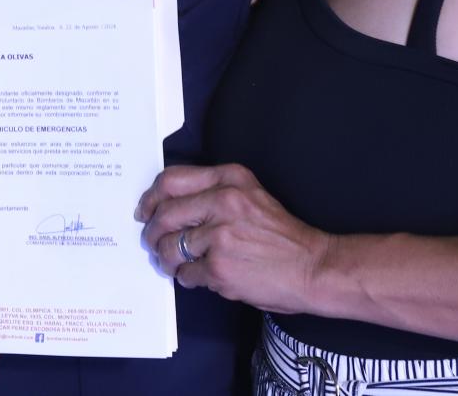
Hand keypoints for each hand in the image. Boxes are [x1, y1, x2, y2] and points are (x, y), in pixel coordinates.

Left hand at [135, 163, 332, 314]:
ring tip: (172, 263)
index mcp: (231, 179)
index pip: (171, 180)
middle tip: (152, 242)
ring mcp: (220, 236)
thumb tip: (168, 205)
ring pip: (170, 247)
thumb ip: (214, 192)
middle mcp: (224, 202)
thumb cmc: (281, 235)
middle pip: (165, 214)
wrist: (312, 266)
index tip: (145, 211)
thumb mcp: (252, 195)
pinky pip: (186, 273)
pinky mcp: (220, 268)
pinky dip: (186, 278)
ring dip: (165, 259)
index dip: (151, 198)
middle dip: (152, 232)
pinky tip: (198, 276)